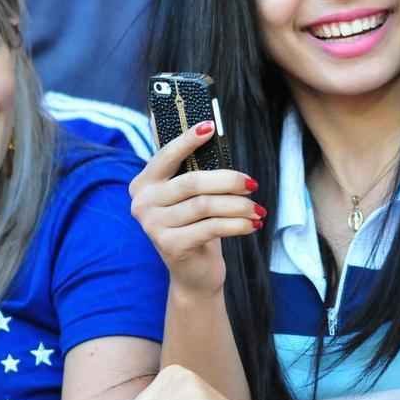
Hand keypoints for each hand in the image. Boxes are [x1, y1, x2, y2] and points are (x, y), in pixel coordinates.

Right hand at [130, 121, 261, 296]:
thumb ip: (194, 170)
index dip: (187, 140)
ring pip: (205, 205)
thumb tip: (212, 135)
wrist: (193, 273)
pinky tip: (252, 224)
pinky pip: (211, 227)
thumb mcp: (192, 197)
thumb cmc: (196, 225)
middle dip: (228, 180)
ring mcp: (153, 225)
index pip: (166, 156)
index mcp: (144, 183)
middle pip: (192, 182)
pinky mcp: (170, 245)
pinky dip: (237, 224)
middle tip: (252, 184)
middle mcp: (142, 203)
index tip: (209, 126)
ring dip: (238, 205)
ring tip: (257, 208)